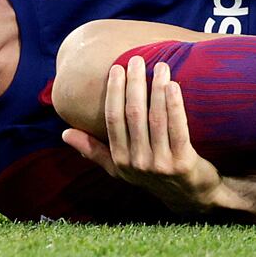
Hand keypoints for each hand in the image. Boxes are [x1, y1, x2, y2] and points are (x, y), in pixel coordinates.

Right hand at [61, 56, 224, 213]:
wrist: (190, 197)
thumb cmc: (152, 175)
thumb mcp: (120, 167)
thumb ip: (93, 150)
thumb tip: (65, 133)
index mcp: (120, 160)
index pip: (113, 119)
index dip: (114, 92)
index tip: (117, 68)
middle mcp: (137, 163)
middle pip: (133, 115)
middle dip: (134, 84)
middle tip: (137, 59)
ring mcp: (160, 164)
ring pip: (155, 119)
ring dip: (156, 89)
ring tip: (160, 66)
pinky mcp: (183, 163)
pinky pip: (178, 129)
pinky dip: (175, 106)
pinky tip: (174, 86)